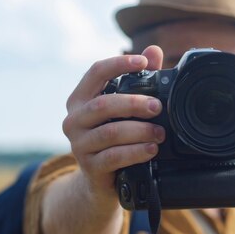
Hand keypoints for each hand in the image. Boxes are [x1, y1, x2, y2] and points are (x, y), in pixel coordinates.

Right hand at [63, 46, 165, 199]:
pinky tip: (151, 150)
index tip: (143, 62)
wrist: (99, 182)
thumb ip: (137, 80)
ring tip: (160, 133)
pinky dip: (135, 152)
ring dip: (139, 131)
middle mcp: (74, 120)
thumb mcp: (122, 110)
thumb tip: (154, 51)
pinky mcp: (89, 167)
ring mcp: (79, 145)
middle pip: (102, 105)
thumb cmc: (113, 139)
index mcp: (80, 100)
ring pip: (110, 132)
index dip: (118, 64)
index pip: (95, 72)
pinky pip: (113, 156)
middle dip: (133, 104)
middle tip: (158, 107)